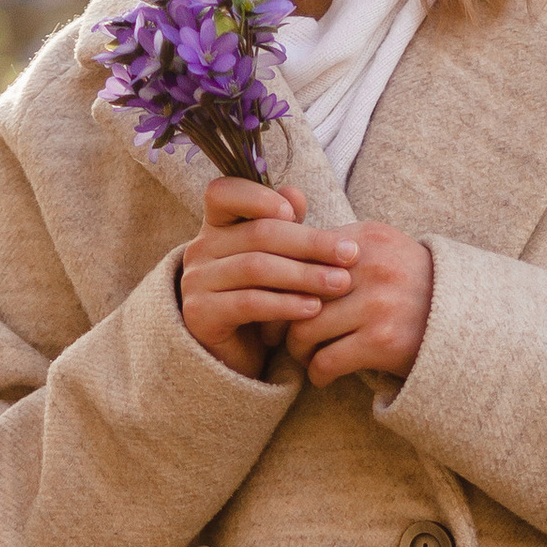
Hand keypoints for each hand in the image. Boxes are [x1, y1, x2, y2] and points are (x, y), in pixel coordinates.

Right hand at [179, 177, 358, 377]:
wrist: (238, 354)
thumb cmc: (264, 296)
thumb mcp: (279, 258)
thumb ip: (286, 226)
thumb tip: (295, 193)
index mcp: (217, 225)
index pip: (224, 192)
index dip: (257, 196)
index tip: (295, 212)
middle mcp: (201, 249)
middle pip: (258, 234)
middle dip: (310, 243)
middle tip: (349, 255)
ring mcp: (196, 282)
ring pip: (256, 268)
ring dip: (304, 275)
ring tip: (340, 284)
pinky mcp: (200, 315)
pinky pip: (249, 303)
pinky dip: (285, 304)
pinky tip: (314, 308)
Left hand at [284, 221, 432, 384]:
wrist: (469, 319)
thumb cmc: (413, 286)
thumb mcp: (382, 250)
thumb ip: (340, 247)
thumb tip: (280, 250)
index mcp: (365, 238)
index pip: (300, 255)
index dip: (277, 281)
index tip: (271, 299)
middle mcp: (370, 266)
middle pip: (296, 293)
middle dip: (280, 319)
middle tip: (277, 335)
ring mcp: (376, 303)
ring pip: (305, 330)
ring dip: (297, 351)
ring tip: (304, 356)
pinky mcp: (382, 341)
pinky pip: (326, 361)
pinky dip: (317, 373)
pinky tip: (322, 375)